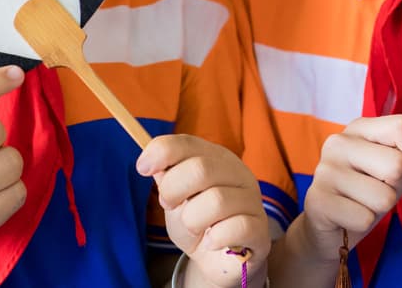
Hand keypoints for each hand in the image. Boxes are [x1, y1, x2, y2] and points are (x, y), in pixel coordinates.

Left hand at [138, 135, 270, 287]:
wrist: (217, 258)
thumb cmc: (196, 221)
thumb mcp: (176, 196)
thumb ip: (167, 174)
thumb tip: (149, 160)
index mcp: (216, 157)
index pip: (187, 143)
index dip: (161, 152)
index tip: (142, 168)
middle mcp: (237, 172)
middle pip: (200, 169)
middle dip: (173, 191)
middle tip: (171, 205)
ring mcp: (252, 199)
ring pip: (215, 201)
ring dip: (192, 220)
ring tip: (195, 228)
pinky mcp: (259, 228)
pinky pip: (235, 227)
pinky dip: (215, 238)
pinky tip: (211, 242)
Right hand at [298, 115, 401, 260]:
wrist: (330, 225)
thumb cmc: (367, 191)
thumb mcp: (393, 166)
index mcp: (358, 128)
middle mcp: (338, 142)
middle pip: (397, 164)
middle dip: (397, 186)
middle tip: (380, 190)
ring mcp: (325, 170)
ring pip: (383, 196)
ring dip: (380, 207)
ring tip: (363, 203)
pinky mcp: (318, 200)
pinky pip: (365, 218)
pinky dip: (364, 223)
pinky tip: (350, 216)